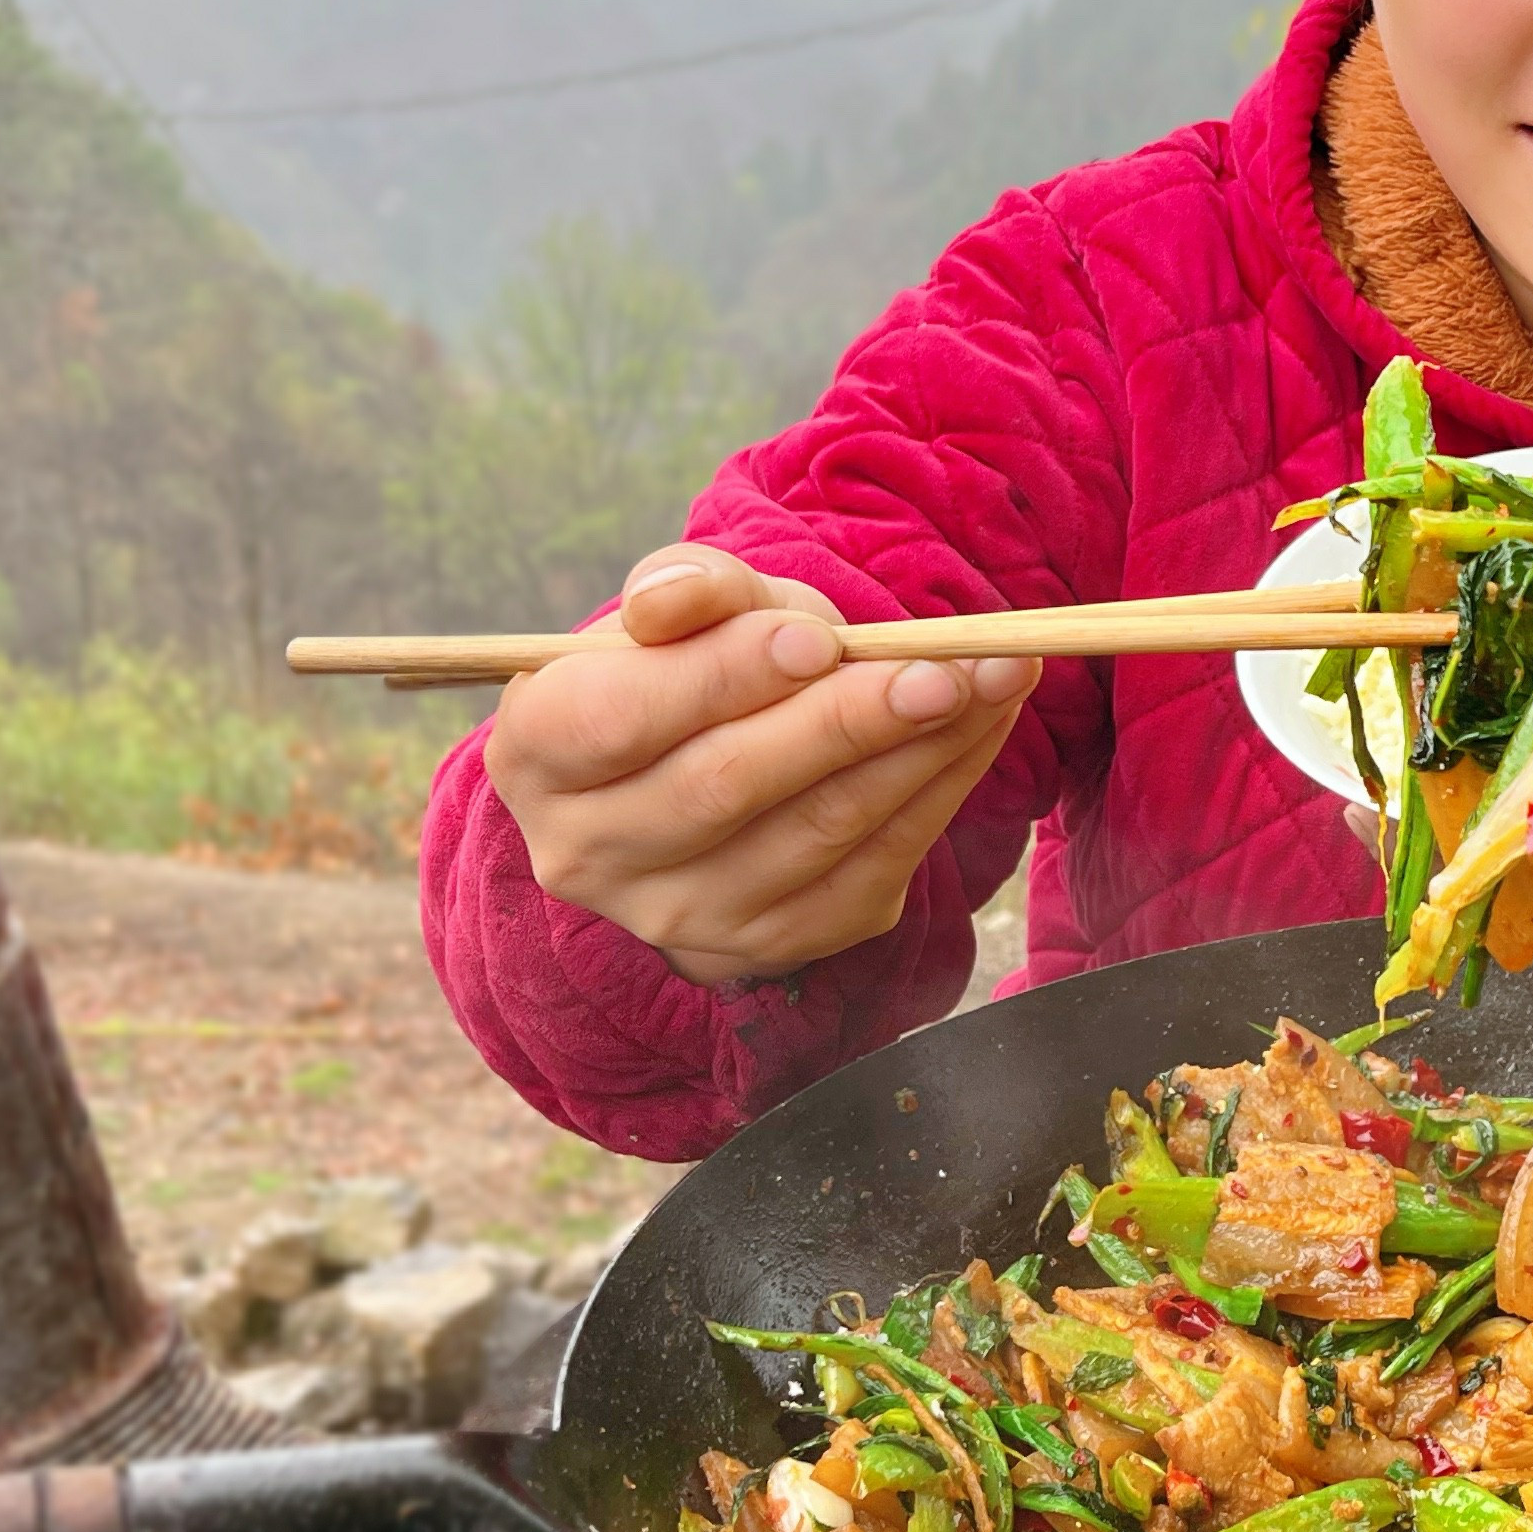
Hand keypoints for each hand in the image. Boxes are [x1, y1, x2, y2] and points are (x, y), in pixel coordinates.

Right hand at [482, 543, 1037, 984]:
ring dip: (920, 754)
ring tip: (994, 679)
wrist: (712, 755)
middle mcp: (589, 851)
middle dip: (848, 721)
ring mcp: (676, 915)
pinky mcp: (767, 944)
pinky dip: (939, 796)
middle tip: (946, 667)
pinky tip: (982, 730)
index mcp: (538, 752)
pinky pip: (869, 875)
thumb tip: (677, 602)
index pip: (620, 720)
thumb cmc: (694, 664)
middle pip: (726, 786)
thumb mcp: (687, 607)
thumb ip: (689, 587)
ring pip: (814, 835)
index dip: (722, 677)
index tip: (818, 638)